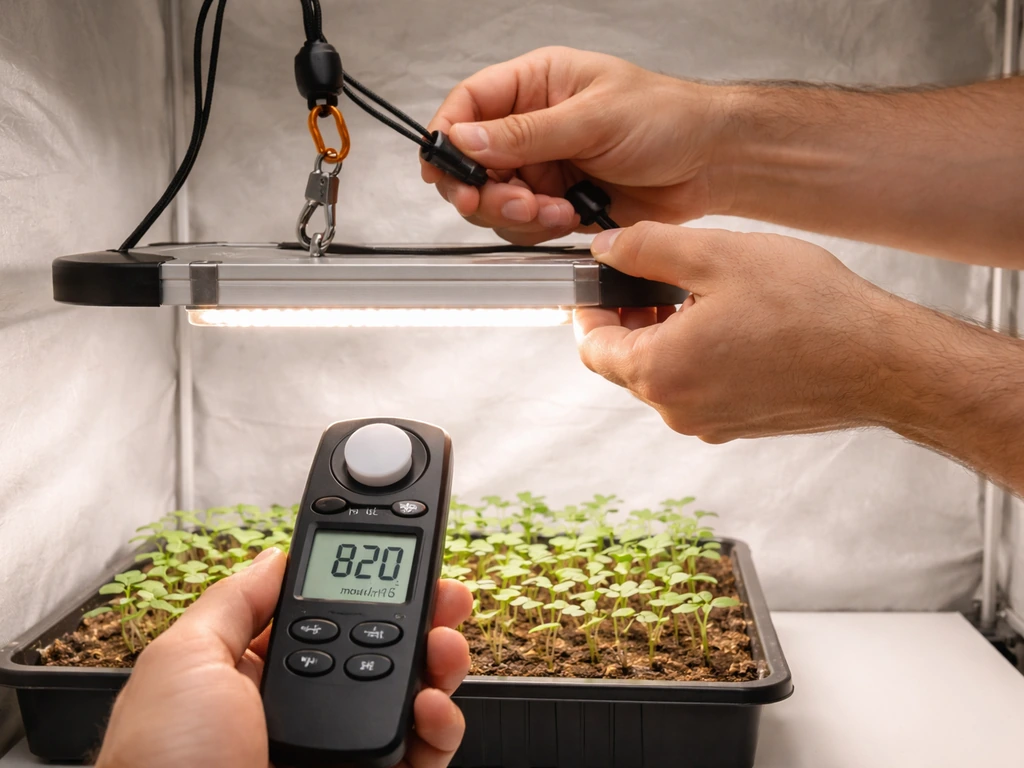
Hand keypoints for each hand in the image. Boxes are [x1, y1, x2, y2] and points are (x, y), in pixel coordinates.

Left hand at [96, 548, 472, 767]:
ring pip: (414, 697)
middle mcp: (306, 711)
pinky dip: (442, 726)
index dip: (367, 584)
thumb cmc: (162, 767)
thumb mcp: (183, 660)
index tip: (399, 557)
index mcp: (257, 676)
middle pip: (384, 650)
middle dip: (422, 615)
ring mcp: (343, 752)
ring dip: (440, 663)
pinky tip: (431, 708)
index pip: (329, 615)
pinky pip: (425, 753)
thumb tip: (275, 557)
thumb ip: (235, 602)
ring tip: (445, 646)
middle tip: (445, 595)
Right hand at [422, 47, 724, 243]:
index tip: (443, 167)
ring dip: (517, 214)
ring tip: (555, 209)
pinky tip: (570, 216)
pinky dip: (539, 229)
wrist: (710, 163)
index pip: (469, 105)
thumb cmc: (667, 118)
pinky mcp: (558, 203)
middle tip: (511, 201)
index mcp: (536, 85)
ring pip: (495, 201)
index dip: (448, 137)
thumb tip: (469, 138)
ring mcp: (544, 168)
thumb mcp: (594, 117)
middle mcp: (532, 127)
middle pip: (473, 163)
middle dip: (485, 190)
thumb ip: (527, 133)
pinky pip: (525, 225)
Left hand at [574, 222, 918, 441]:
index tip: (606, 280)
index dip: (591, 307)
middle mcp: (677, 409)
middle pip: (623, 363)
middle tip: (659, 279)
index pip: (592, 345)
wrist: (881, 362)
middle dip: (630, 318)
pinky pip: (694, 389)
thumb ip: (647, 248)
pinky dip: (695, 358)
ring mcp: (707, 423)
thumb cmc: (810, 310)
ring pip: (660, 375)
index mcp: (660, 372)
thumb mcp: (717, 256)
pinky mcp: (735, 425)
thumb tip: (605, 248)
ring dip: (664, 336)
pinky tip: (730, 325)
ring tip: (702, 296)